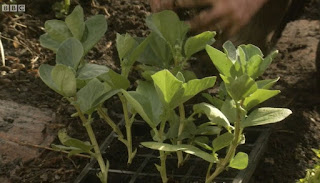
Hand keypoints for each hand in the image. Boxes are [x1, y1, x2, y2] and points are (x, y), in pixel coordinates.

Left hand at [149, 0, 267, 35]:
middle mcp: (224, 9)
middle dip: (190, 25)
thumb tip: (196, 1)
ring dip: (199, 35)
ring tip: (187, 40)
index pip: (198, 0)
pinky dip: (214, 42)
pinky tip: (205, 47)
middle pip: (203, 20)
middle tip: (179, 29)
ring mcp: (231, 20)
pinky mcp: (237, 27)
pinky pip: (223, 37)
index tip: (175, 4)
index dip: (186, 2)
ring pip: (212, 30)